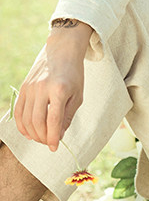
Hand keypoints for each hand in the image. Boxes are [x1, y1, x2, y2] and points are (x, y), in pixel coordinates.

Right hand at [14, 22, 91, 150]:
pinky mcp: (23, 88)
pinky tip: (29, 132)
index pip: (53, 121)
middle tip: (49, 142)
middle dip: (42, 137)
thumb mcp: (78, 96)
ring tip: (41, 138)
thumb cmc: (74, 75)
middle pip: (37, 122)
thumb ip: (67, 117)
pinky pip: (18, 111)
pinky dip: (22, 125)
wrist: (62, 52)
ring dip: (33, 133)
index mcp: (60, 91)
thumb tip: (58, 136)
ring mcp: (30, 88)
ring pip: (26, 119)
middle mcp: (42, 89)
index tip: (54, 148)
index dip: (52, 137)